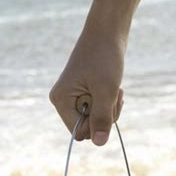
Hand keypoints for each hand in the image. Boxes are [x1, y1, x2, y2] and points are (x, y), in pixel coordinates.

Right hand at [49, 27, 125, 145]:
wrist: (108, 32)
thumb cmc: (105, 58)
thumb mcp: (106, 90)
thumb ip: (102, 118)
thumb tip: (99, 144)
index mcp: (60, 100)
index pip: (79, 133)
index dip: (97, 125)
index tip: (107, 105)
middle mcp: (63, 100)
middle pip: (88, 128)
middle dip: (106, 114)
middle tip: (113, 93)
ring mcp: (74, 96)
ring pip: (97, 119)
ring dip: (111, 106)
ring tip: (115, 87)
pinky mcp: (85, 92)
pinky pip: (100, 108)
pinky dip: (110, 100)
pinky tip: (114, 86)